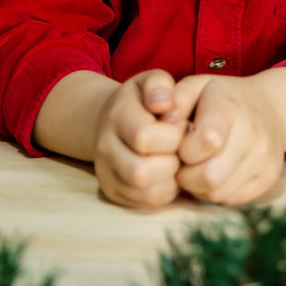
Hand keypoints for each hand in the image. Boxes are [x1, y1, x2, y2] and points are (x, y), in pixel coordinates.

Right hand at [92, 68, 190, 209]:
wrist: (111, 119)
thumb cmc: (140, 100)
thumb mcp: (150, 81)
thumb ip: (159, 84)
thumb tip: (165, 104)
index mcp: (116, 116)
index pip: (144, 137)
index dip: (172, 135)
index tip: (180, 126)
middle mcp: (105, 148)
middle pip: (140, 172)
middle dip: (171, 162)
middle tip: (179, 149)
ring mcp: (106, 173)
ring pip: (144, 193)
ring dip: (170, 180)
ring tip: (175, 160)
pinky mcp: (113, 192)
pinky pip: (145, 204)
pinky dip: (164, 192)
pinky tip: (168, 173)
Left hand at [168, 73, 285, 205]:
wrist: (271, 106)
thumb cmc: (223, 97)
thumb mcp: (197, 86)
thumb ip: (175, 100)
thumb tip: (163, 125)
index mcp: (230, 106)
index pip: (207, 141)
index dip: (185, 149)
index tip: (182, 142)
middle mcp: (253, 132)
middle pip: (211, 176)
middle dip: (188, 175)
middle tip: (185, 161)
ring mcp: (264, 157)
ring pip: (219, 193)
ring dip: (199, 186)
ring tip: (199, 166)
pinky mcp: (268, 177)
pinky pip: (231, 199)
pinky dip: (216, 192)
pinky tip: (216, 171)